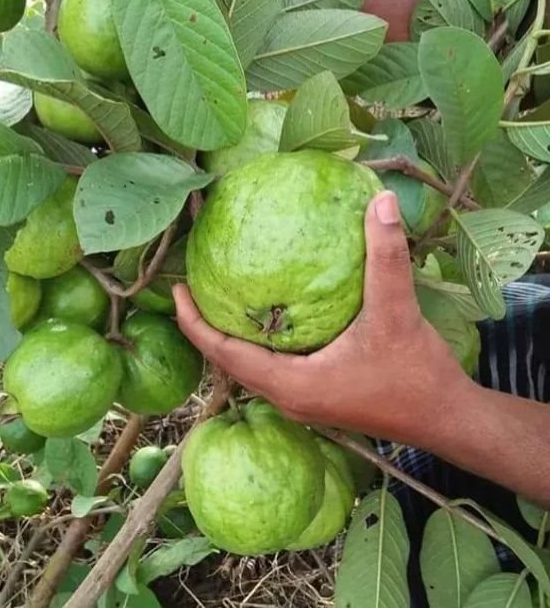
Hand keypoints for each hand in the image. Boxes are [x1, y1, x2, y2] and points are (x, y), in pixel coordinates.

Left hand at [173, 191, 474, 448]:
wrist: (447, 420)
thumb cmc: (418, 376)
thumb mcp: (398, 313)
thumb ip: (386, 258)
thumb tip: (381, 203)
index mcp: (290, 385)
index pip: (222, 353)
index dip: (194, 322)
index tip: (175, 289)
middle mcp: (286, 398)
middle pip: (227, 361)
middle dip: (204, 325)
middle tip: (189, 284)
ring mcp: (299, 401)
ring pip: (247, 367)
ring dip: (229, 335)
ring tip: (216, 295)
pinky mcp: (314, 397)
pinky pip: (269, 368)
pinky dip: (256, 343)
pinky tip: (266, 313)